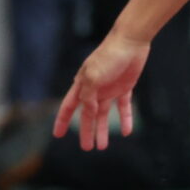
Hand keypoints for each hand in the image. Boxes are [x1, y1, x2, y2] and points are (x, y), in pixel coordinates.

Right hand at [53, 33, 148, 151]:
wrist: (131, 41)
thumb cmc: (109, 55)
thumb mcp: (94, 76)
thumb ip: (88, 95)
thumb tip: (88, 112)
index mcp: (82, 85)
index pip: (69, 107)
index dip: (62, 121)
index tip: (58, 135)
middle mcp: (94, 89)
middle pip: (87, 115)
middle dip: (86, 131)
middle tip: (87, 148)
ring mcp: (109, 89)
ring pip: (104, 114)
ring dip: (102, 130)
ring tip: (103, 146)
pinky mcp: (125, 87)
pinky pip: (124, 107)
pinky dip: (125, 119)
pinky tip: (126, 131)